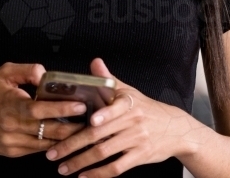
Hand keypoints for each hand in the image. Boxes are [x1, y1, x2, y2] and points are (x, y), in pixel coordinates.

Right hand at [0, 62, 86, 157]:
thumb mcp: (3, 73)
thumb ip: (27, 71)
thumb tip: (46, 73)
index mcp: (9, 105)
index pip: (39, 109)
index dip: (62, 108)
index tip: (81, 105)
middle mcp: (11, 127)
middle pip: (47, 130)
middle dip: (72, 127)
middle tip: (92, 120)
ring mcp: (11, 143)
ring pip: (45, 143)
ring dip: (65, 138)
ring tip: (84, 129)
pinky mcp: (11, 152)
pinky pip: (37, 149)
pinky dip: (51, 143)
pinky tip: (65, 136)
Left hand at [45, 58, 199, 175]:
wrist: (176, 129)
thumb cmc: (147, 109)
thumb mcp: (130, 92)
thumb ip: (109, 79)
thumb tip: (95, 63)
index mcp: (129, 104)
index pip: (116, 108)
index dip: (104, 114)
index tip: (90, 121)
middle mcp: (134, 122)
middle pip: (100, 135)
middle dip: (73, 145)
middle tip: (53, 153)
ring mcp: (137, 140)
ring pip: (105, 153)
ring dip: (80, 162)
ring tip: (63, 168)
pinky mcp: (140, 156)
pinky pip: (116, 168)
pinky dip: (99, 174)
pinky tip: (84, 177)